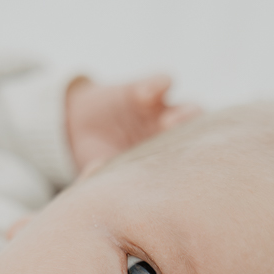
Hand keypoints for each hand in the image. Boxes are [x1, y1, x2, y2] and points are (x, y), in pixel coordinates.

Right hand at [65, 74, 201, 174]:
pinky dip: (157, 86)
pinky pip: (162, 84)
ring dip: (184, 115)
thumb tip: (97, 189)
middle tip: (180, 153)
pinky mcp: (146, 89)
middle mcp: (169, 139)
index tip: (181, 177)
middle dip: (193, 145)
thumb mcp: (98, 173)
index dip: (191, 170)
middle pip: (198, 143)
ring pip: (188, 110)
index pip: (188, 168)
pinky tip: (142, 95)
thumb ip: (103, 180)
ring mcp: (161, 114)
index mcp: (164, 164)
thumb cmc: (96, 160)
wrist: (76, 126)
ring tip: (167, 122)